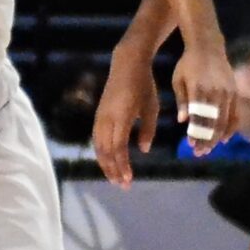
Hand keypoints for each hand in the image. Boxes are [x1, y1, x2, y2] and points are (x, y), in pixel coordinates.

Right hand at [92, 47, 161, 186]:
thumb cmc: (144, 85)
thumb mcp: (152, 108)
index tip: (129, 180)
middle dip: (112, 170)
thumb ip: (148, 130)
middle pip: (105, 151)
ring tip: (114, 177)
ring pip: (98, 146)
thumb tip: (142, 150)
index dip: (122, 166)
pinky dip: (102, 153)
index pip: (118, 148)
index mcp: (121, 118)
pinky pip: (97, 139)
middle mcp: (106, 119)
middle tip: (122, 185)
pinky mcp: (98, 115)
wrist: (126, 64)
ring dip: (105, 164)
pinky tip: (108, 160)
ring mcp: (100, 117)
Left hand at [171, 35, 238, 160]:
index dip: (196, 132)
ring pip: (224, 121)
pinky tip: (224, 139)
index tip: (190, 145)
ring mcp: (227, 92)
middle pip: (213, 122)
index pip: (198, 116)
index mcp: (199, 89)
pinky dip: (230, 128)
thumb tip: (183, 121)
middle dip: (206, 140)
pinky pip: (235, 114)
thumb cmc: (188, 64)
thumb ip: (182, 101)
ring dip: (217, 138)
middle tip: (199, 153)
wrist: (208, 47)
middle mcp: (215, 92)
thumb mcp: (178, 80)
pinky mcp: (234, 92)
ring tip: (208, 149)